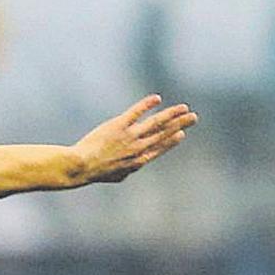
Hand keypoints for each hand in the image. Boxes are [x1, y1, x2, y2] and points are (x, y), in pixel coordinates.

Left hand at [72, 95, 197, 183]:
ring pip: (156, 123)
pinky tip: (156, 99)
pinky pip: (136, 112)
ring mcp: (130, 136)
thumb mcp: (116, 176)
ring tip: (184, 108)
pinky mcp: (119, 125)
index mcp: (139, 161)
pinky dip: (147, 105)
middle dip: (180, 124)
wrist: (81, 166)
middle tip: (193, 117)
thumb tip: (132, 168)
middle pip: (163, 134)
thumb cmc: (95, 173)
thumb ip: (127, 170)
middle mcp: (138, 148)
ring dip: (172, 114)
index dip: (171, 141)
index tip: (182, 134)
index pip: (159, 148)